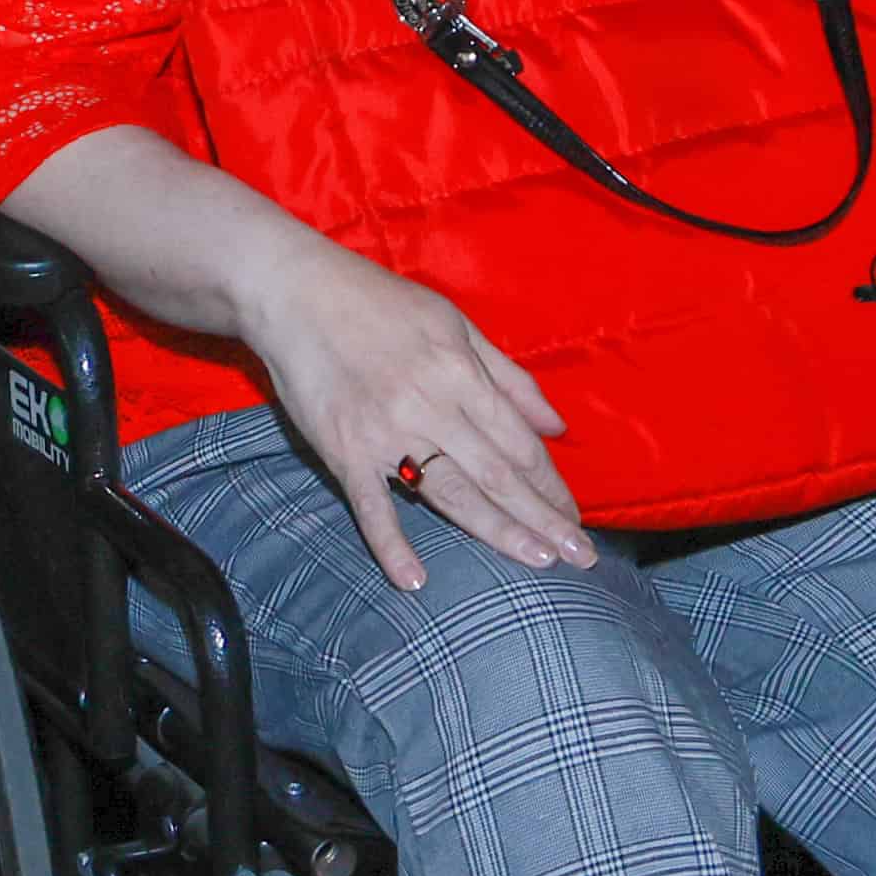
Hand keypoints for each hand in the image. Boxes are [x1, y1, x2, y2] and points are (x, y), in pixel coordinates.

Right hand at [243, 243, 586, 590]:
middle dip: (543, 518)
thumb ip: (507, 377)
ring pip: (451, 494)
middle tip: (580, 556)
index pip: (519, 443)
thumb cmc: (380, 303)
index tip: (574, 516)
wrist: (295, 294)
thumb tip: (555, 427)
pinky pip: (371, 506)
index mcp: (460, 374)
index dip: (551, 484)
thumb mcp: (455, 325)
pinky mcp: (343, 451)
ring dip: (498, 532)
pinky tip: (414, 581)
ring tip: (538, 562)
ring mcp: (385, 434)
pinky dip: (391, 545)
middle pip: (498, 476)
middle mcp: (430, 407)